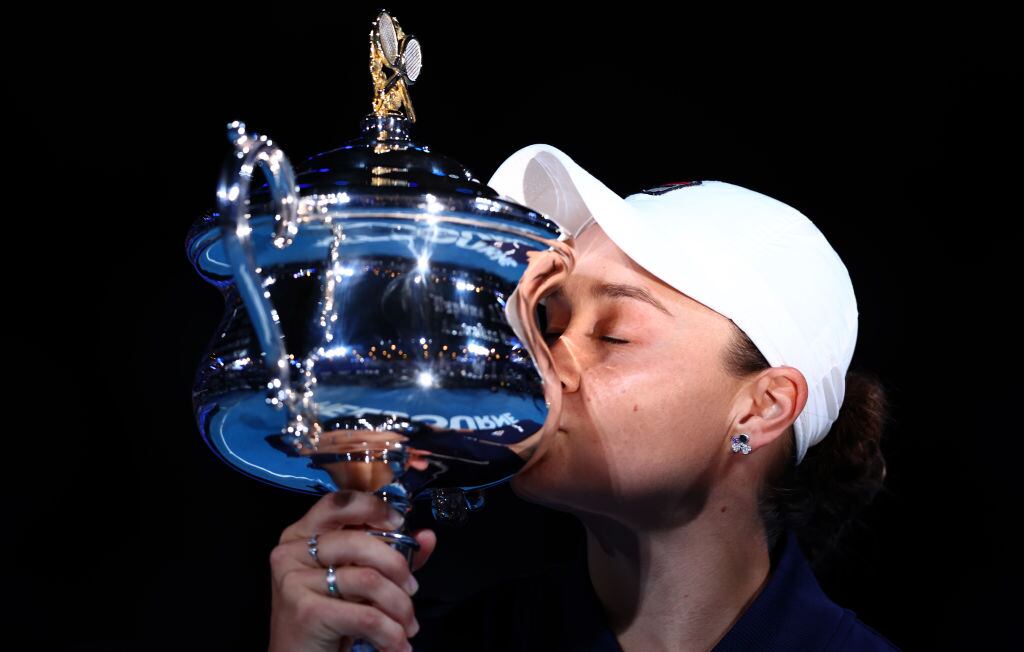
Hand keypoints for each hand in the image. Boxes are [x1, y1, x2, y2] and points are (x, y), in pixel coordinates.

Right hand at [268, 490, 437, 651]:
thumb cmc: (331, 617)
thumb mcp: (361, 580)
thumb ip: (393, 555)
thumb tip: (427, 536)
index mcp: (301, 535)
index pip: (339, 503)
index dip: (374, 508)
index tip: (400, 523)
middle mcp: (290, 552)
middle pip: (360, 542)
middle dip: (398, 568)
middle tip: (412, 590)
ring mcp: (293, 580)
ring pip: (368, 579)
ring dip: (399, 606)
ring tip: (407, 625)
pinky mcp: (304, 611)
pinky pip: (365, 615)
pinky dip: (390, 633)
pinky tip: (396, 644)